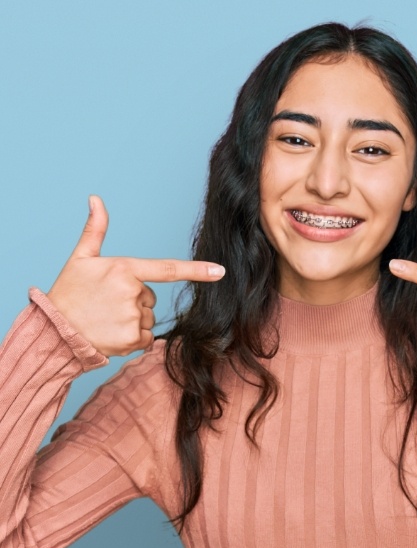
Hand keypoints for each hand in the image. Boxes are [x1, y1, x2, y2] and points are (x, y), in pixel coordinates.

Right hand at [47, 195, 224, 356]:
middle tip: (106, 304)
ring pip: (148, 318)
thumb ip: (95, 229)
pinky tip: (111, 333)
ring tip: (106, 319)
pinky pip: (146, 338)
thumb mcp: (80, 258)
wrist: (54, 330)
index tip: (220, 271)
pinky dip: (133, 339)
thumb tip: (96, 198)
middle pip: (151, 298)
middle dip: (134, 302)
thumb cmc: (68, 292)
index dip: (197, 270)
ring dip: (132, 321)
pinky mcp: (133, 339)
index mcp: (124, 269)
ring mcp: (134, 317)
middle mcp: (132, 292)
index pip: (167, 269)